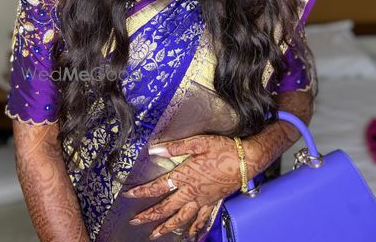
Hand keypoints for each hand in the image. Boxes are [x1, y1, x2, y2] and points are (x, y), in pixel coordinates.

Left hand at [121, 133, 260, 239]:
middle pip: (167, 207)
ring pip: (182, 218)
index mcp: (185, 175)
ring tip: (156, 235)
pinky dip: (196, 229)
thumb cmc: (223, 149)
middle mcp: (191, 191)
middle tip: (136, 221)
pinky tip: (192, 236)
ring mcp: (203, 199)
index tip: (129, 194)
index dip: (142, 191)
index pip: (158, 186)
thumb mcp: (198, 142)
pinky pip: (202, 219)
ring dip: (167, 227)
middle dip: (150, 215)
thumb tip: (154, 149)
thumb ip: (175, 147)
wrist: (246, 160)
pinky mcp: (213, 202)